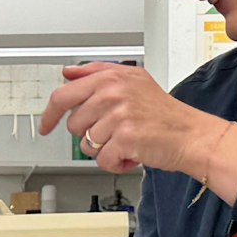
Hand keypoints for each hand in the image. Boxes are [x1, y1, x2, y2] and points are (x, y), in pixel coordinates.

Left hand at [39, 62, 230, 176]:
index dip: (50, 114)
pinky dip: (115, 163)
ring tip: (126, 140)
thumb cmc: (162, 112)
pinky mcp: (125, 137)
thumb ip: (97, 73)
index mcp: (111, 78)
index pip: (63, 95)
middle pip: (73, 124)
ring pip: (86, 144)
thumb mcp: (132, 80)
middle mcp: (113, 93)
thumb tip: (67, 73)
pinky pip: (102, 159)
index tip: (46, 125)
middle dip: (88, 134)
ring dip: (104, 149)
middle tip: (112, 132)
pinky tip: (130, 154)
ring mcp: (118, 114)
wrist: (190, 134)